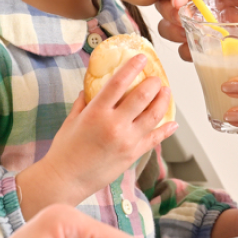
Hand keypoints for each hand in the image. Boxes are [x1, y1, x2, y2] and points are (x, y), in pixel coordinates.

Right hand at [20, 53, 176, 211]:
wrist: (64, 180)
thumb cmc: (64, 151)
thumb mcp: (71, 120)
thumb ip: (84, 102)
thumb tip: (91, 88)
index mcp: (96, 112)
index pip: (118, 82)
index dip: (132, 67)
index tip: (141, 58)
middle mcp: (114, 125)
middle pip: (143, 97)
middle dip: (154, 83)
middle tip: (157, 78)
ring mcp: (126, 141)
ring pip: (154, 116)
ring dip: (163, 101)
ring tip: (166, 92)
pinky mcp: (133, 155)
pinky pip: (155, 139)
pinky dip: (166, 130)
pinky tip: (173, 123)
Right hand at [154, 0, 237, 61]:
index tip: (180, 1)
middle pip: (175, 1)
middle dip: (170, 11)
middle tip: (179, 22)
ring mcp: (214, 20)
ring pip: (178, 25)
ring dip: (175, 32)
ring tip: (187, 37)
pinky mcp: (219, 44)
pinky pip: (194, 48)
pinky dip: (189, 51)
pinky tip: (199, 52)